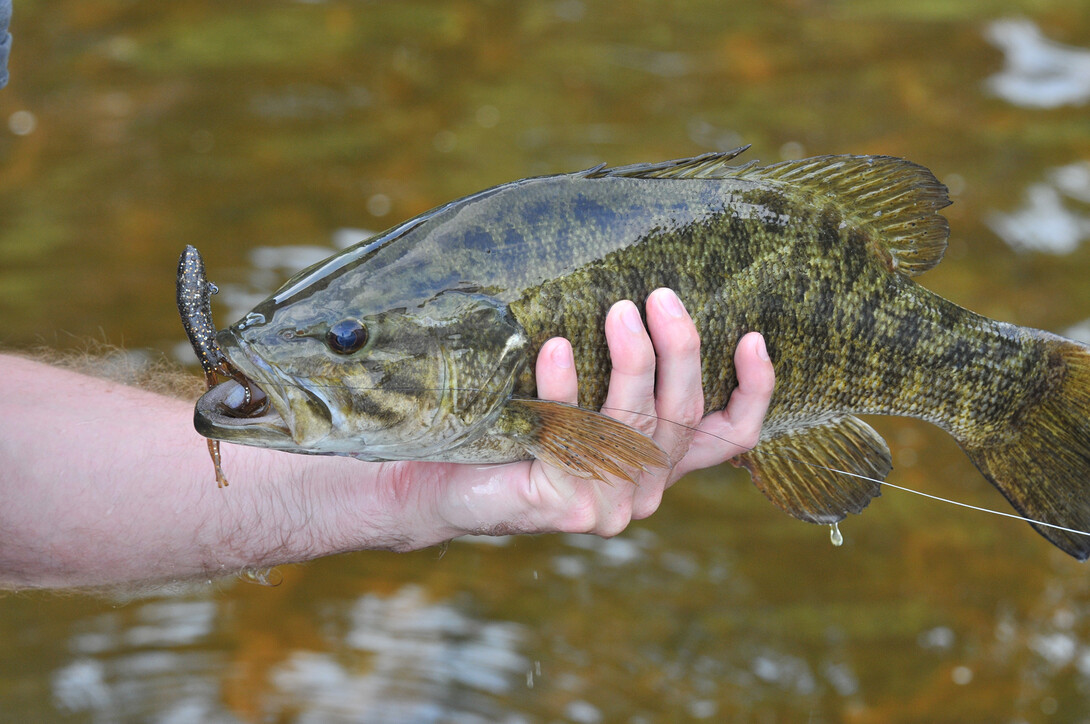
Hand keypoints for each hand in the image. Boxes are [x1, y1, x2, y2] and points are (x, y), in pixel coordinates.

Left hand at [369, 288, 775, 546]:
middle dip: (679, 350)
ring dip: (631, 360)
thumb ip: (617, 375)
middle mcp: (644, 488)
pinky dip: (565, 388)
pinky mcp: (565, 506)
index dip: (754, 390)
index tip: (754, 336)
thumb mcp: (578, 399)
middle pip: (681, 414)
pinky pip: (572, 436)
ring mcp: (608, 503)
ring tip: (616, 311)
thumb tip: (639, 293)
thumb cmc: (509, 428)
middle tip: (659, 296)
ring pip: (636, 423)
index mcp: (657, 461)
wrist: (437, 484)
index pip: (730, 437)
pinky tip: (555, 347)